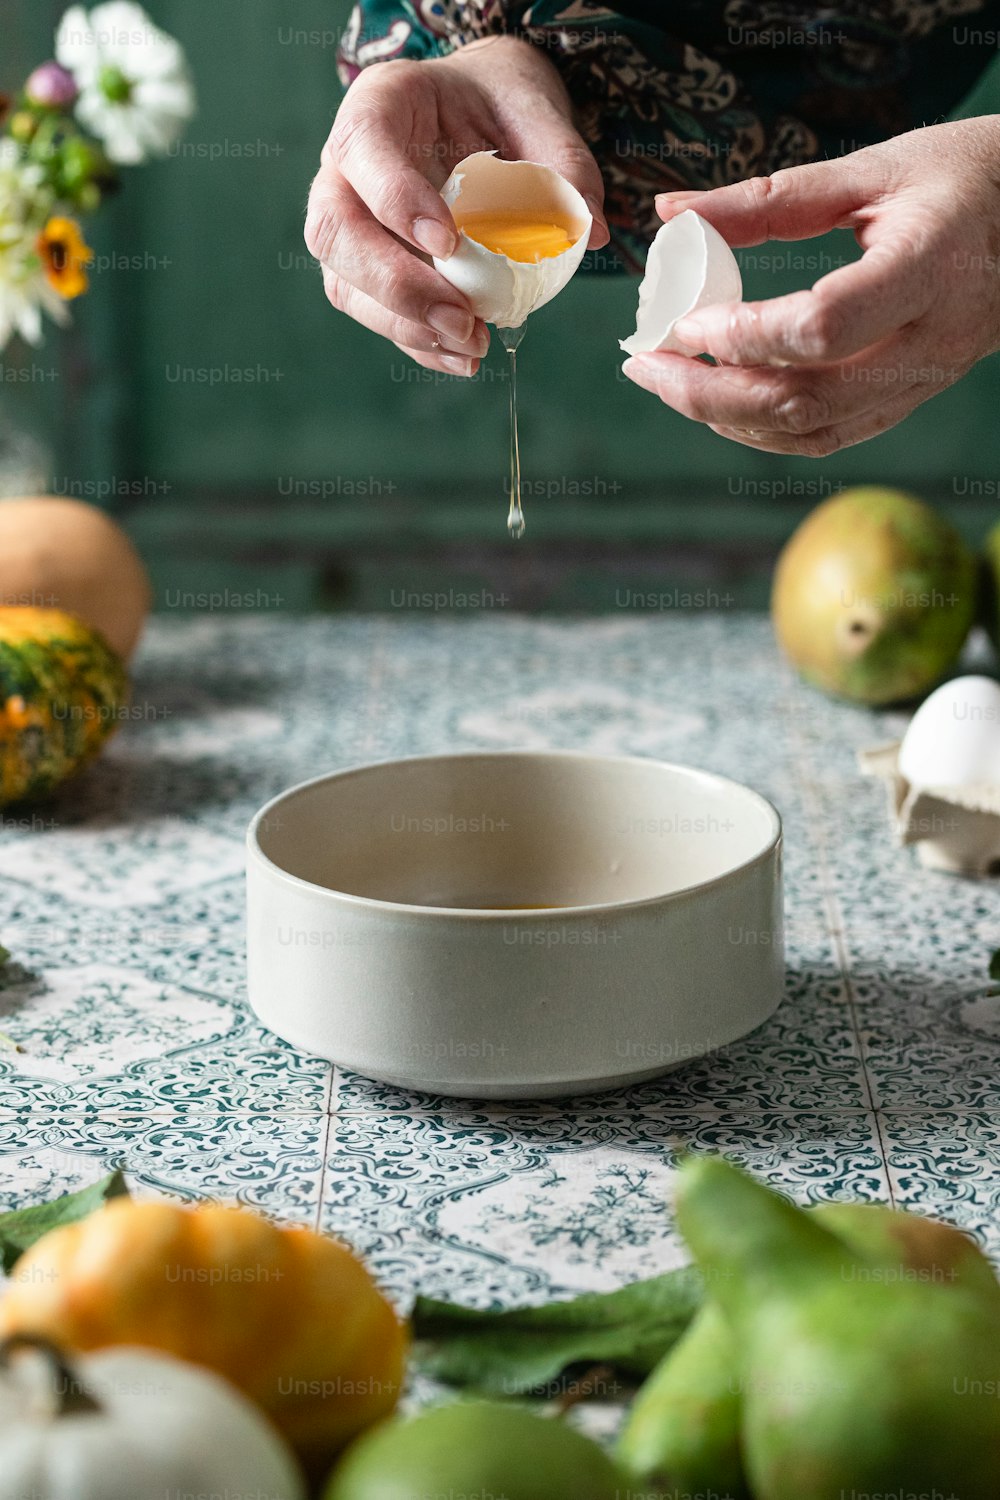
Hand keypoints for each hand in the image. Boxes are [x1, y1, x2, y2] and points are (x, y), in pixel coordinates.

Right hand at [305, 36, 608, 376]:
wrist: (476, 117)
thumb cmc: (497, 104)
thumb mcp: (534, 107)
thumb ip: (562, 158)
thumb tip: (589, 233)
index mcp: (377, 105)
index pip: (363, 150)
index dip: (397, 200)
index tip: (448, 242)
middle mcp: (344, 168)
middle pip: (336, 232)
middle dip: (397, 286)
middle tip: (461, 318)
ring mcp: (348, 223)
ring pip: (345, 284)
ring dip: (405, 325)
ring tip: (471, 343)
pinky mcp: (364, 272)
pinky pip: (374, 314)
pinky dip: (417, 343)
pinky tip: (461, 357)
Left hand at [621, 118, 999, 453]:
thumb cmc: (958, 181)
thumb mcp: (871, 170)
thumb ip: (768, 199)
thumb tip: (671, 215)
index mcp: (925, 271)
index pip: (821, 327)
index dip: (741, 333)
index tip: (684, 317)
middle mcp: (925, 343)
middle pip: (802, 399)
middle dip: (706, 391)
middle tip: (641, 362)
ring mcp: (918, 383)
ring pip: (807, 430)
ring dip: (722, 415)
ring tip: (664, 379)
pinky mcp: (906, 401)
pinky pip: (825, 437)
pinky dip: (760, 427)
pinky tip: (716, 400)